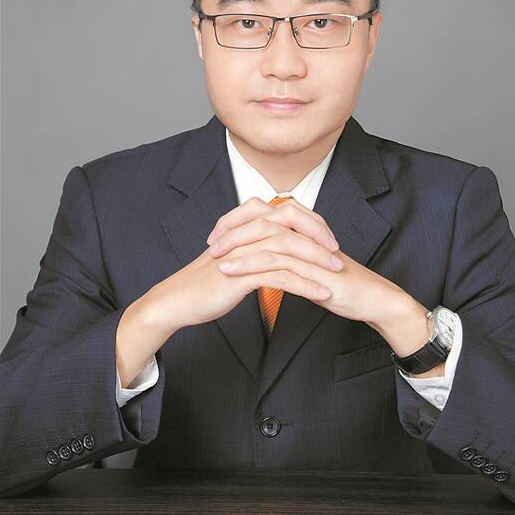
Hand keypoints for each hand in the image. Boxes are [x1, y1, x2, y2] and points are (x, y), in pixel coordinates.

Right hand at [142, 197, 341, 333]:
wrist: (176, 301)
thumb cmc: (204, 284)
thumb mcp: (232, 261)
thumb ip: (251, 249)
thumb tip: (273, 249)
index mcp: (244, 227)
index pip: (284, 213)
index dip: (309, 222)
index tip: (327, 237)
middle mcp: (244, 234)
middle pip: (290, 223)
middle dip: (317, 236)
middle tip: (337, 251)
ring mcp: (243, 253)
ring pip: (288, 248)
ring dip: (316, 261)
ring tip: (337, 272)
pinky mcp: (241, 275)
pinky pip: (281, 277)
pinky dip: (305, 285)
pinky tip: (321, 294)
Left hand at [206, 196, 410, 327]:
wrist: (370, 298)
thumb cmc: (341, 284)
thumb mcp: (310, 268)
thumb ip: (290, 259)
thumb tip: (266, 260)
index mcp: (302, 230)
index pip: (265, 215)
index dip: (239, 223)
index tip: (218, 237)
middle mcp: (305, 233)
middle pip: (262, 221)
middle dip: (232, 231)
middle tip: (211, 244)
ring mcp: (309, 248)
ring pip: (266, 239)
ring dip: (237, 248)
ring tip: (215, 258)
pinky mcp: (312, 267)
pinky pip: (276, 261)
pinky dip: (250, 265)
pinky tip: (232, 272)